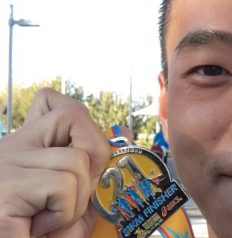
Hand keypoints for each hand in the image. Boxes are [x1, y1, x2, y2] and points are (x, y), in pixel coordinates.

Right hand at [0, 88, 110, 236]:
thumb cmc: (27, 226)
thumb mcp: (57, 194)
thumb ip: (86, 167)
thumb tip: (126, 133)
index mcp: (19, 146)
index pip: (50, 101)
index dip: (80, 120)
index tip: (85, 153)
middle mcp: (10, 149)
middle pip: (77, 120)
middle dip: (91, 163)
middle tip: (69, 200)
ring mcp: (6, 169)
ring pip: (77, 162)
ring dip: (74, 202)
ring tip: (44, 222)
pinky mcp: (4, 197)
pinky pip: (62, 188)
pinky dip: (61, 217)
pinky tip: (33, 231)